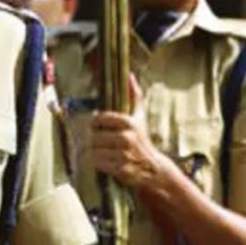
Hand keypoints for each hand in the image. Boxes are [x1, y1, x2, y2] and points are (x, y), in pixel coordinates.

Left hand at [89, 76, 168, 190]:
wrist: (153, 168)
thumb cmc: (142, 139)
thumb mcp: (140, 116)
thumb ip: (134, 96)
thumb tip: (130, 75)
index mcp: (129, 123)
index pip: (100, 118)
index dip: (96, 123)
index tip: (98, 126)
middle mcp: (127, 138)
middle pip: (94, 136)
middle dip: (93, 139)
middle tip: (97, 142)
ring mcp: (124, 155)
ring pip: (94, 150)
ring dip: (92, 152)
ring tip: (97, 152)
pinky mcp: (121, 169)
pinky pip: (98, 163)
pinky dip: (96, 163)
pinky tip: (102, 162)